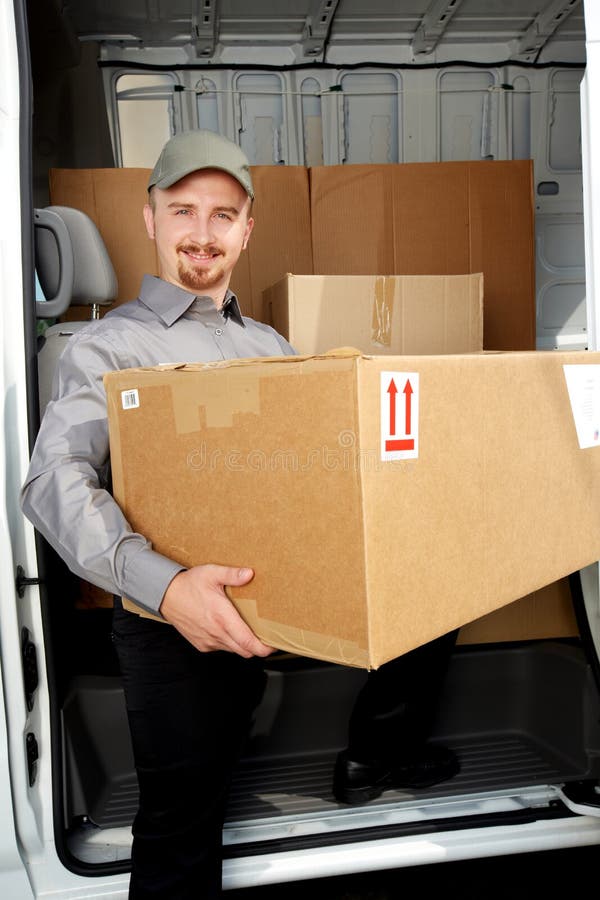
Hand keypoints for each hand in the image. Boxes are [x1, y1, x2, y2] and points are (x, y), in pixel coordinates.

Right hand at [159, 564, 274, 658]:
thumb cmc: (189, 584)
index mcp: (222, 618)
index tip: (274, 643)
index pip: (249, 643)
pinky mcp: (202, 644)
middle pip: (245, 651)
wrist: (166, 596)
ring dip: (243, 644)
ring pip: (234, 650)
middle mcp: (216, 633)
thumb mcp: (211, 573)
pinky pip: (221, 648)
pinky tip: (228, 628)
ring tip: (247, 629)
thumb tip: (250, 573)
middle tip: (266, 635)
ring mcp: (208, 641)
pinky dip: (229, 642)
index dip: (265, 648)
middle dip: (258, 646)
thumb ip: (232, 574)